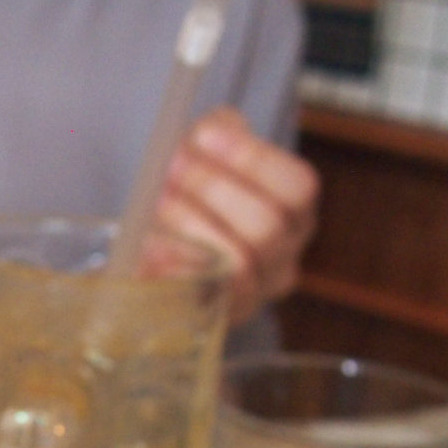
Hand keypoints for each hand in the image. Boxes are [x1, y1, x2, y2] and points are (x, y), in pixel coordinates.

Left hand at [143, 107, 318, 324]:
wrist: (173, 262)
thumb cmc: (202, 201)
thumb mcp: (215, 158)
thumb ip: (218, 134)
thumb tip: (210, 128)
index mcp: (295, 215)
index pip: (298, 187)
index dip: (251, 158)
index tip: (204, 135)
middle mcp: (283, 259)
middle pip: (266, 226)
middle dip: (212, 188)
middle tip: (172, 166)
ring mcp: (253, 295)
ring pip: (235, 263)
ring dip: (189, 224)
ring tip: (159, 200)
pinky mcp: (214, 319)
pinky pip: (197, 297)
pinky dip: (171, 266)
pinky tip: (149, 243)